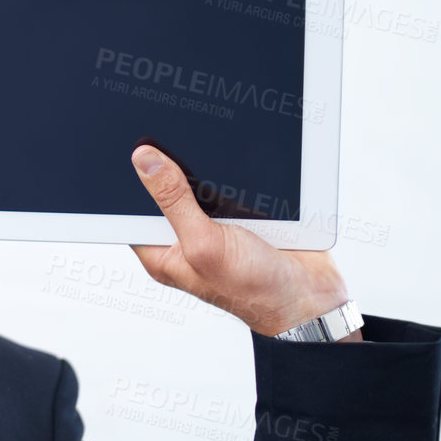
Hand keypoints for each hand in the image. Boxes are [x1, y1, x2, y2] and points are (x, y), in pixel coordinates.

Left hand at [128, 146, 360, 338]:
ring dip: (209, 172)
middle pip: (166, 193)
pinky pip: (233, 184)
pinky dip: (238, 175)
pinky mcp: (243, 216)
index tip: (132, 152)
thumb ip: (173, 201)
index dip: (130, 185)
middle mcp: (186, 238)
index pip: (132, 212)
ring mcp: (215, 226)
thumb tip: (145, 161)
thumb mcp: (204, 243)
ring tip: (212, 162)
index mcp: (163, 252)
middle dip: (172, 171)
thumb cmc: (253, 288)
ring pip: (201, 184)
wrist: (310, 296)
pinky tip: (241, 168)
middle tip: (172, 144)